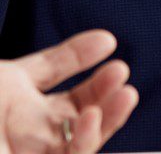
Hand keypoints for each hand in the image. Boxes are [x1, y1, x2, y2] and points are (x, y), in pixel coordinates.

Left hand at [0, 30, 139, 153]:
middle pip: (86, 116)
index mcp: (24, 108)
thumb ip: (57, 60)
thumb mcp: (12, 76)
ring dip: (111, 117)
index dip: (93, 70)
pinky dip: (86, 137)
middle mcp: (34, 133)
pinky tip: (92, 116)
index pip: (72, 92)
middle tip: (121, 72)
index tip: (109, 43)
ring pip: (88, 139)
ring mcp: (37, 151)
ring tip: (127, 94)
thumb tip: (104, 39)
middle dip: (109, 95)